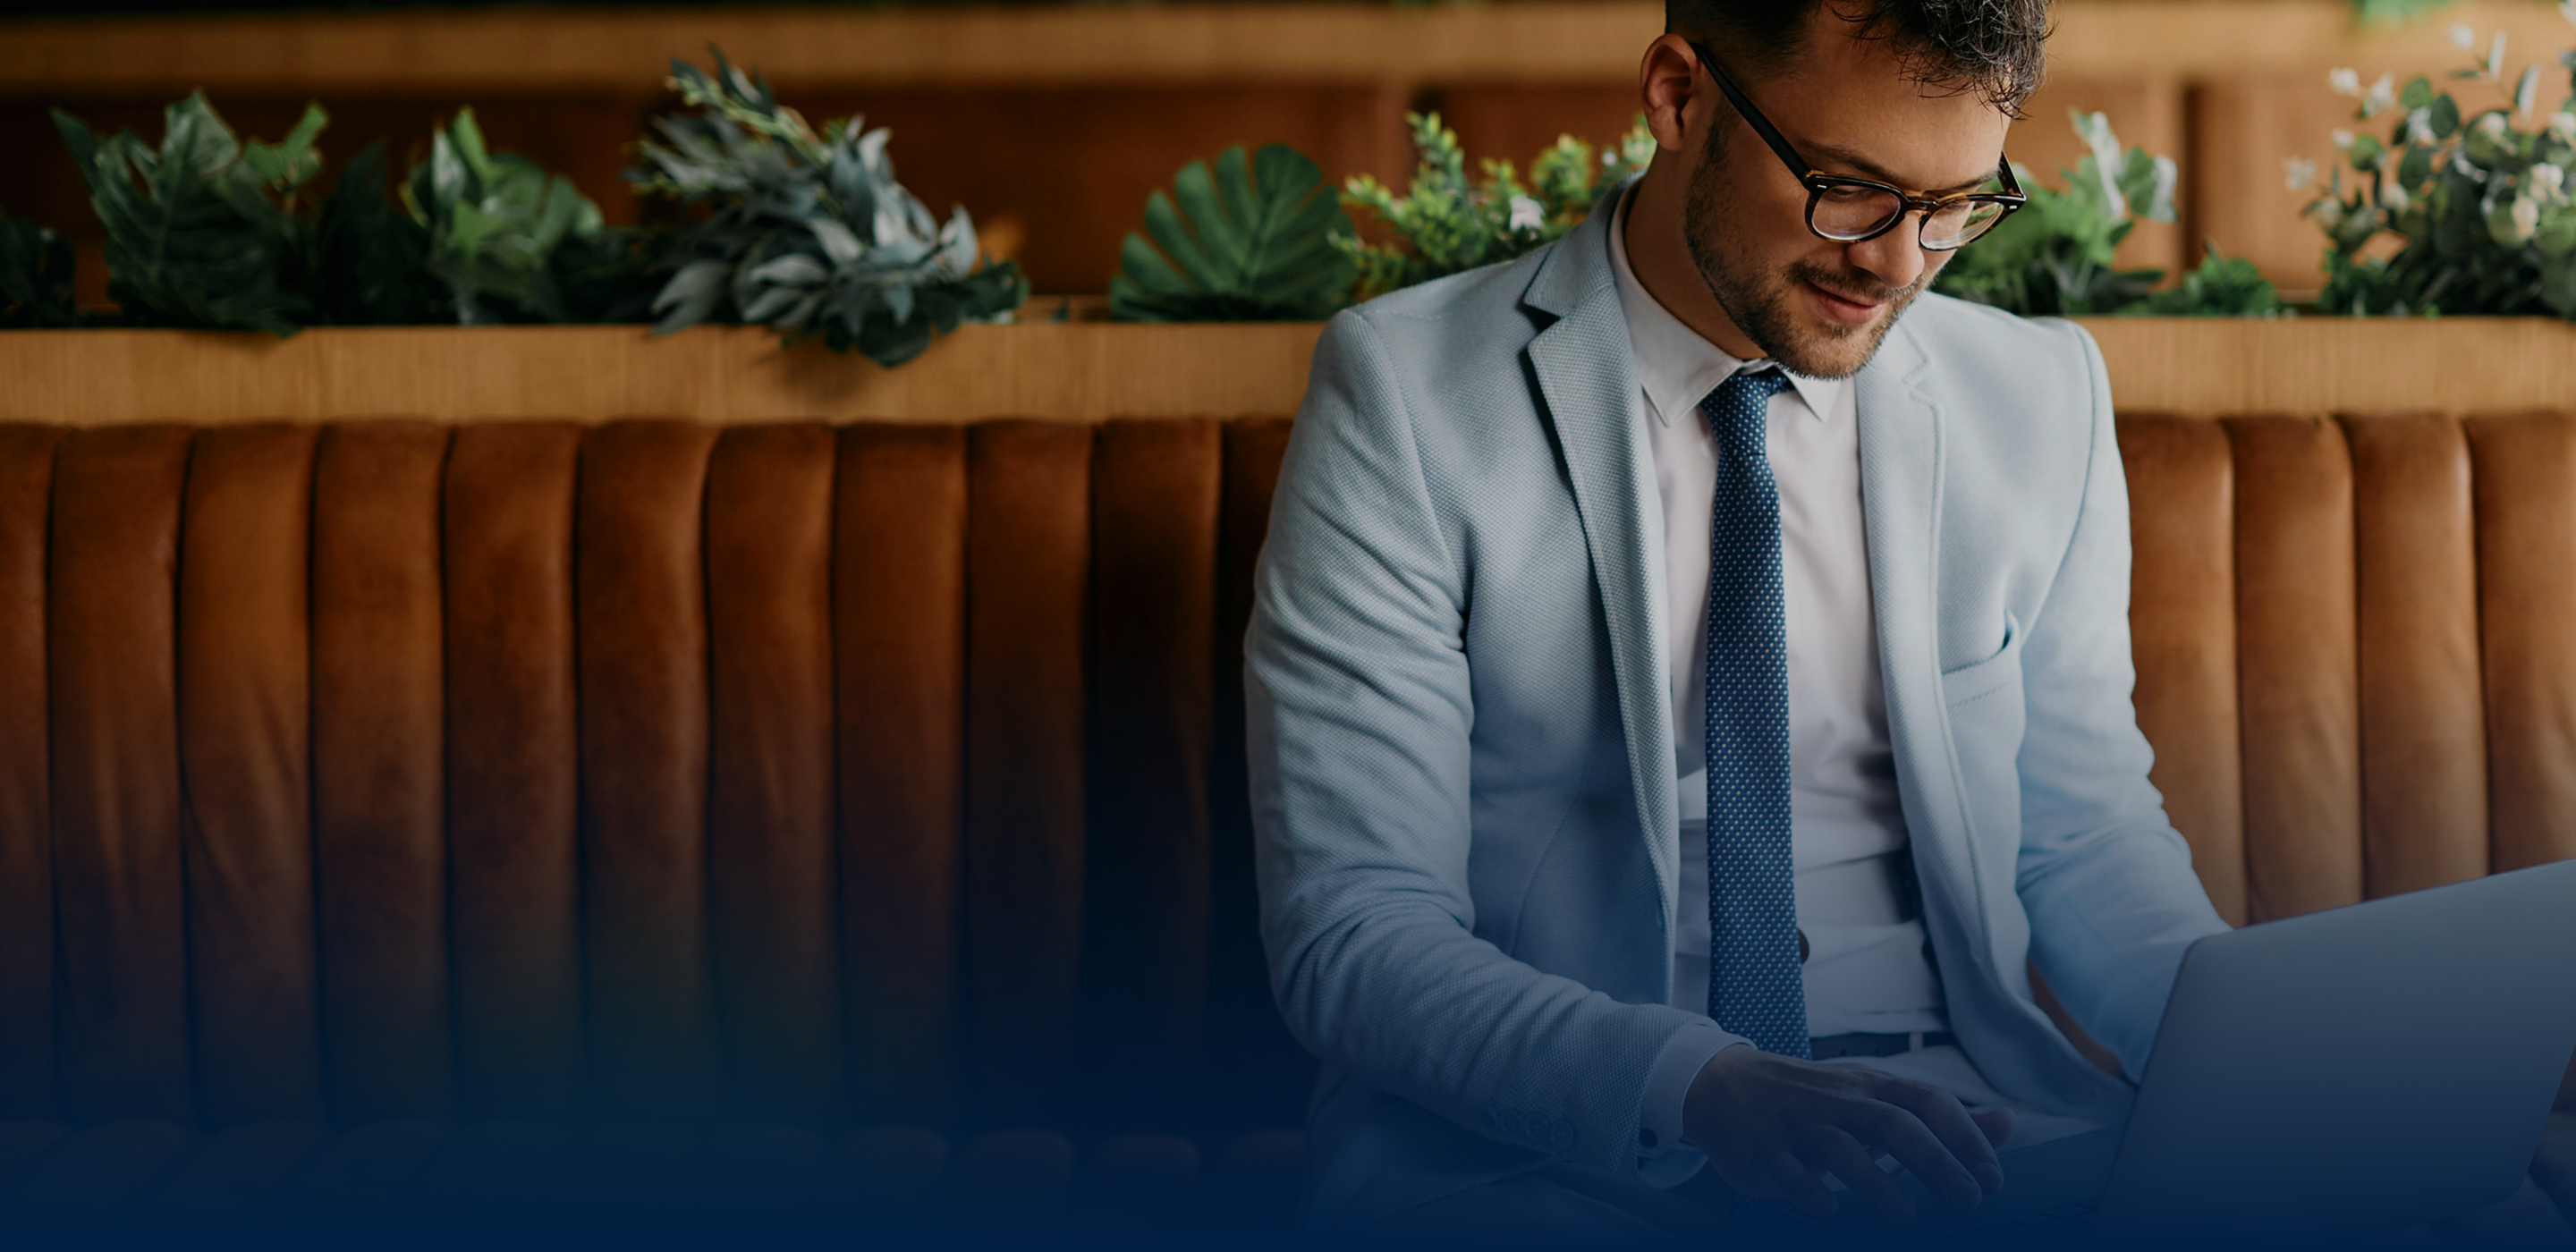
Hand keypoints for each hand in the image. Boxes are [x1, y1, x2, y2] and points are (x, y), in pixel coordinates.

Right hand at [1681, 1043, 2013, 1222]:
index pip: (1927, 1101)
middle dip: (1934, 1161)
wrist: (1723, 1086)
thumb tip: (2008, 1124)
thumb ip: (1940, 1117)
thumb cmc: (1813, 1099)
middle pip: (1892, 1123)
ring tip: (1905, 1213)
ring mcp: (1796, 1124)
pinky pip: (1787, 1171)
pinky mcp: (1762, 1150)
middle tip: (1967, 1199)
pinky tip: (1831, 1206)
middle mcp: (1836, 1100)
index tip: (1991, 1177)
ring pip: (1840, 1147)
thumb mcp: (1874, 1097)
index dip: (1965, 1136)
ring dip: (1876, 1181)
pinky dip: (1811, 1190)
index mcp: (1869, 1086)